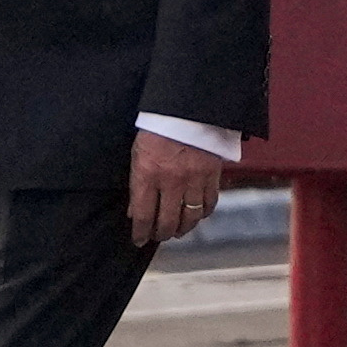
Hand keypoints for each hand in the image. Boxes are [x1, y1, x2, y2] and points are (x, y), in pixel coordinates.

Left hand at [126, 128, 232, 250]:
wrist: (188, 107)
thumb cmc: (158, 128)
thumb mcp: (138, 154)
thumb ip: (136, 184)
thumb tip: (134, 211)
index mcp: (148, 174)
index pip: (143, 216)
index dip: (141, 233)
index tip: (139, 240)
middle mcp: (171, 180)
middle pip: (167, 222)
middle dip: (161, 234)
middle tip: (158, 236)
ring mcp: (194, 179)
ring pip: (190, 217)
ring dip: (183, 228)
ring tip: (177, 230)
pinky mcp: (212, 174)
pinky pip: (210, 203)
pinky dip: (203, 213)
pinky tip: (196, 214)